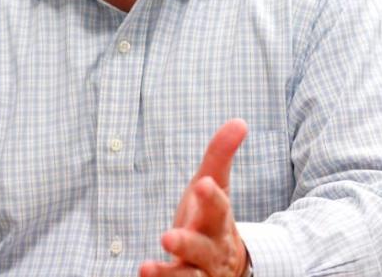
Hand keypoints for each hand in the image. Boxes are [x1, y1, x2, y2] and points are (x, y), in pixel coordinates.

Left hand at [139, 119, 248, 276]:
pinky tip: (142, 276)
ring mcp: (200, 273)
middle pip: (203, 248)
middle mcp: (211, 250)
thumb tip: (239, 121)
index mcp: (218, 222)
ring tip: (145, 268)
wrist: (226, 267)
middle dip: (187, 242)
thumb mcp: (215, 187)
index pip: (218, 209)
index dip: (211, 197)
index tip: (202, 184)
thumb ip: (220, 156)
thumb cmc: (211, 220)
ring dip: (169, 275)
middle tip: (167, 236)